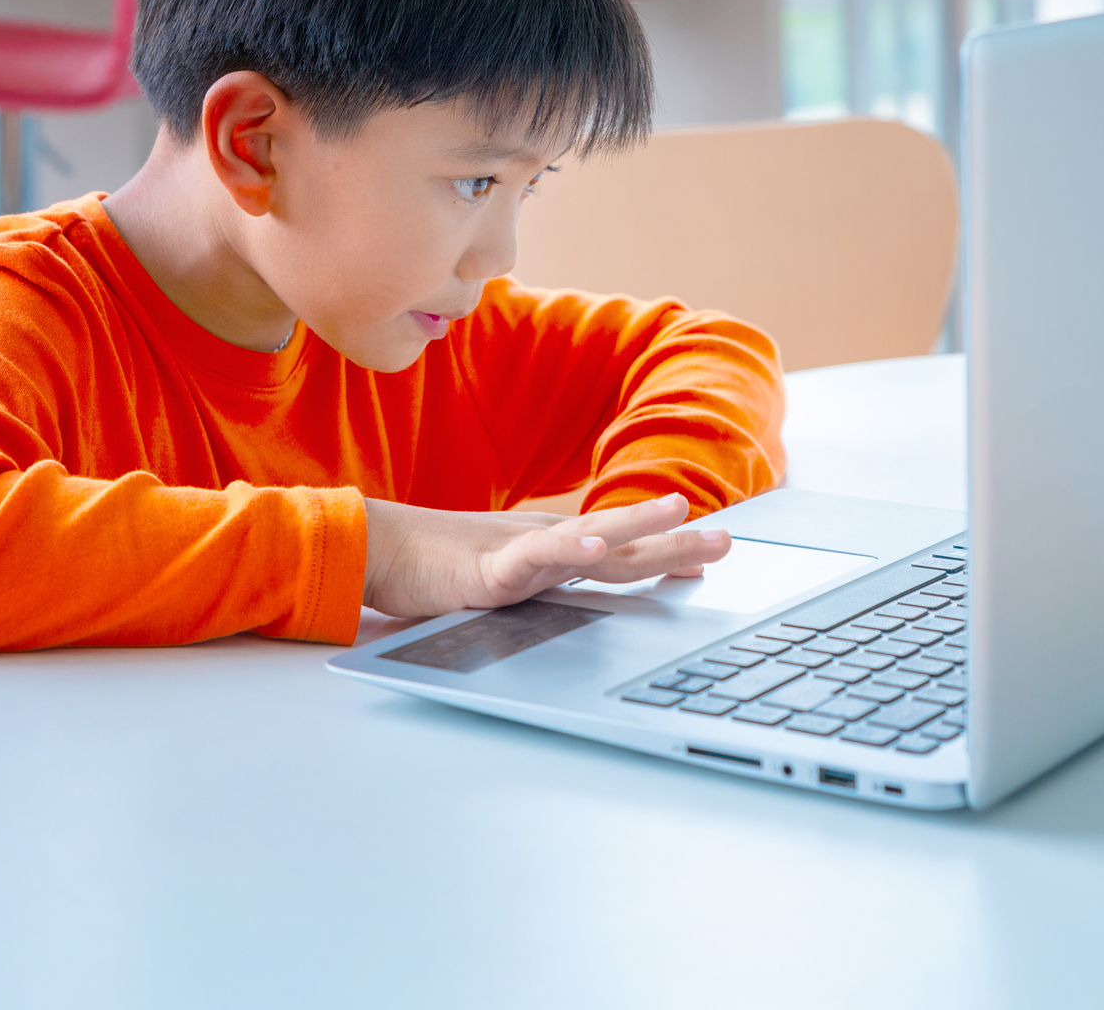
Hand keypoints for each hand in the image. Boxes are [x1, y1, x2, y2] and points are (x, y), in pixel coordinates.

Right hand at [360, 493, 731, 618]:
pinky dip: (568, 550)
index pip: (620, 553)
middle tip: (726, 540)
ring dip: (638, 524)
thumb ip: (542, 585)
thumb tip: (578, 591)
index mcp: (550, 550)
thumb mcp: (503, 579)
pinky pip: (534, 559)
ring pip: (590, 538)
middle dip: (676, 541)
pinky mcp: (489, 570)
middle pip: (622, 544)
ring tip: (679, 512)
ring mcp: (520, 554)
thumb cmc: (434, 566)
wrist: (377, 551)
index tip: (707, 555)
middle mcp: (544, 545)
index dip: (666, 551)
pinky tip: (596, 545)